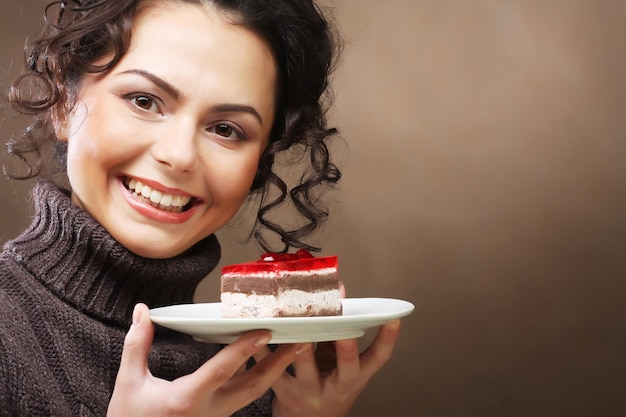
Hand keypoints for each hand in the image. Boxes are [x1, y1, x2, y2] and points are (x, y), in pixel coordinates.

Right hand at [107, 303, 298, 416]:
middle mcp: (208, 410)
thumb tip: (142, 312)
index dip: (244, 350)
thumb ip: (137, 346)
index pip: (222, 370)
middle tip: (300, 341)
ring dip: (275, 371)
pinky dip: (260, 378)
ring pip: (253, 393)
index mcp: (187, 399)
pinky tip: (268, 363)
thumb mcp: (128, 385)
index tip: (265, 332)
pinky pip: (245, 397)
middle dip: (279, 363)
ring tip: (293, 348)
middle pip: (253, 386)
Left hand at [256, 319, 401, 416]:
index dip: (388, 340)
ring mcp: (311, 391)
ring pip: (308, 372)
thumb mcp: (340, 362)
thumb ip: (339, 330)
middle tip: (344, 331)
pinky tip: (257, 338)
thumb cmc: (327, 383)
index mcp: (355, 375)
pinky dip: (264, 354)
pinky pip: (273, 372)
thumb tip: (339, 291)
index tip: (393, 320)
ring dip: (303, 352)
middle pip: (347, 369)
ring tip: (299, 332)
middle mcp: (337, 385)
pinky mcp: (285, 393)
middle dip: (346, 350)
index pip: (378, 359)